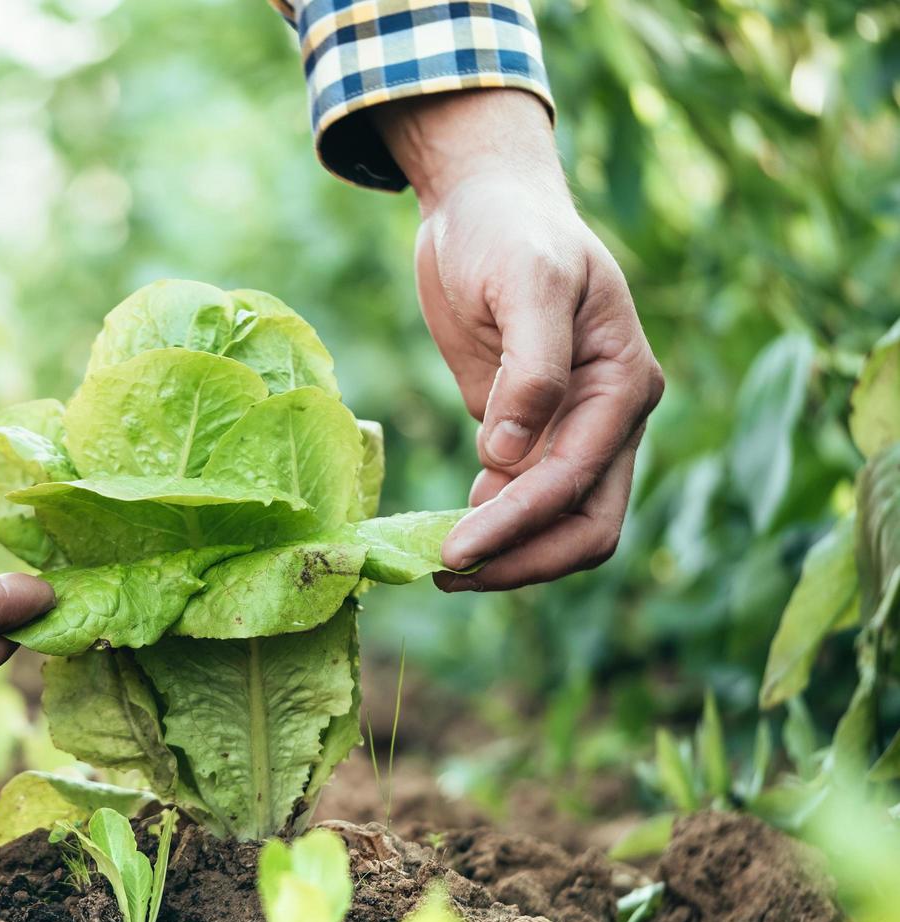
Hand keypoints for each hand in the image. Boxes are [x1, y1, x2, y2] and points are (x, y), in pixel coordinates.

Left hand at [373, 91, 663, 590]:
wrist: (484, 206)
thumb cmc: (510, 231)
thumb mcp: (526, 280)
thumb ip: (530, 369)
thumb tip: (508, 457)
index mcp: (624, 384)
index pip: (575, 481)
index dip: (516, 523)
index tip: (453, 549)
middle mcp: (610, 418)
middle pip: (585, 527)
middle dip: (521, 560)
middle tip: (446, 573)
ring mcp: (573, 431)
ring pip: (558, 526)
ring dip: (507, 555)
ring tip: (438, 565)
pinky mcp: (530, 434)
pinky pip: (522, 501)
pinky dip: (492, 527)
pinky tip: (445, 530)